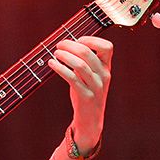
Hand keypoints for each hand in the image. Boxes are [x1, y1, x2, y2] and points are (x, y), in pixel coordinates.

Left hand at [48, 37, 112, 151]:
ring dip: (65, 56)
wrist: (90, 120)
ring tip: (55, 53)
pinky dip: (60, 68)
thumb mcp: (90, 76)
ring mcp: (96, 87)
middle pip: (88, 53)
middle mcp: (104, 76)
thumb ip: (84, 62)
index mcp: (107, 68)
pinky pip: (72, 78)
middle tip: (59, 45)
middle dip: (71, 45)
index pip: (107, 47)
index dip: (91, 39)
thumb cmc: (86, 94)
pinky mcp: (85, 96)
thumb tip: (67, 44)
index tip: (76, 40)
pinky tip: (52, 64)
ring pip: (80, 65)